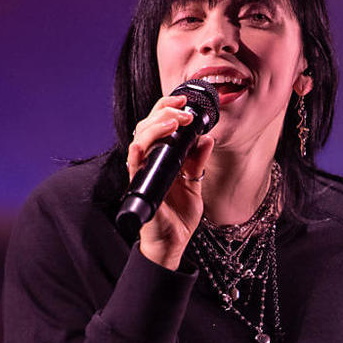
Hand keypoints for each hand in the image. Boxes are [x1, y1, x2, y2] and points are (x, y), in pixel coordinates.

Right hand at [126, 94, 214, 269]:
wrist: (172, 242)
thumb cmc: (178, 215)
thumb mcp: (195, 183)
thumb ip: (199, 161)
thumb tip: (208, 138)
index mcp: (162, 157)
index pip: (159, 124)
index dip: (168, 108)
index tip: (184, 100)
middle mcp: (149, 161)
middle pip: (147, 125)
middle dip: (164, 110)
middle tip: (183, 108)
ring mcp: (143, 172)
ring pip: (139, 139)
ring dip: (156, 126)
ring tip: (175, 120)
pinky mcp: (140, 186)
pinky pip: (134, 164)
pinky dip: (138, 151)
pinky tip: (146, 143)